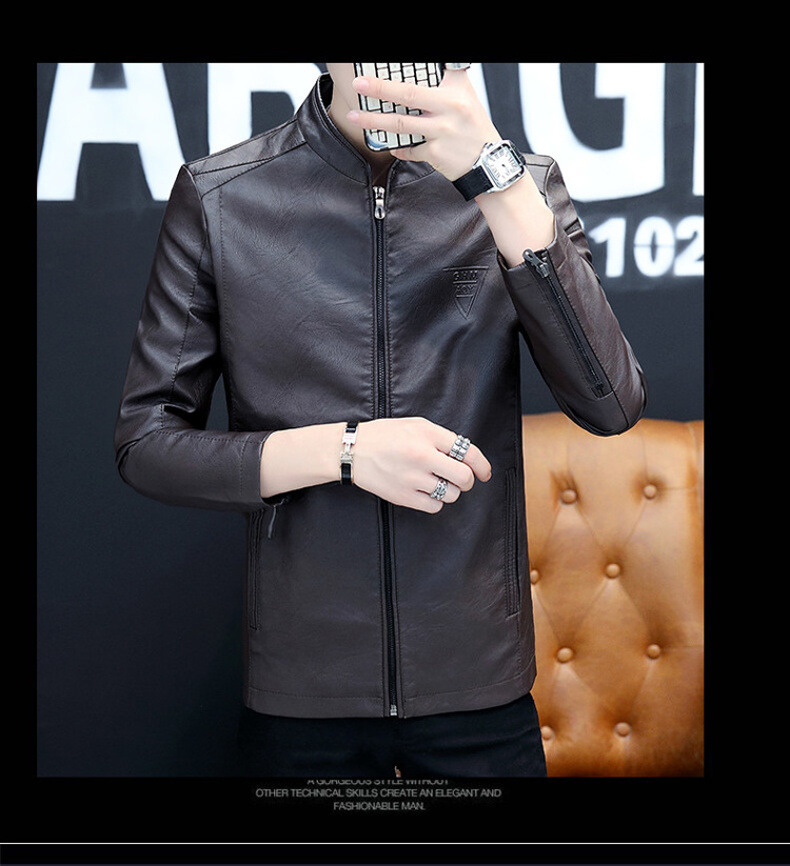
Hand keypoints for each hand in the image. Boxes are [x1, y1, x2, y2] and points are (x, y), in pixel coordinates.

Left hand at [348, 68, 499, 181]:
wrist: (490, 162)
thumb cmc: (473, 128)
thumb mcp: (466, 96)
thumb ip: (448, 79)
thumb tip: (432, 69)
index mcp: (456, 90)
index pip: (431, 70)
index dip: (408, 67)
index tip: (383, 64)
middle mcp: (450, 108)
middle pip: (408, 95)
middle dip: (380, 89)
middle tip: (359, 84)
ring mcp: (442, 132)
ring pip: (401, 125)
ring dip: (374, 121)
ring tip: (355, 116)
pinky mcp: (436, 153)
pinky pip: (409, 150)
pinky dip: (398, 149)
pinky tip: (390, 146)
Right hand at [352, 417, 491, 512]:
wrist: (352, 451)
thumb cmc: (385, 435)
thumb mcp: (415, 425)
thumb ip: (441, 438)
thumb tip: (466, 456)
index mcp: (428, 435)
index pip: (468, 452)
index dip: (482, 465)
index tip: (485, 472)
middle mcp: (422, 456)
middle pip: (464, 477)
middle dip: (468, 481)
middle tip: (462, 480)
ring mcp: (412, 478)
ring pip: (451, 494)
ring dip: (450, 491)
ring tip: (438, 483)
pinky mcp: (403, 496)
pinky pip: (434, 506)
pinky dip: (436, 501)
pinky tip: (426, 491)